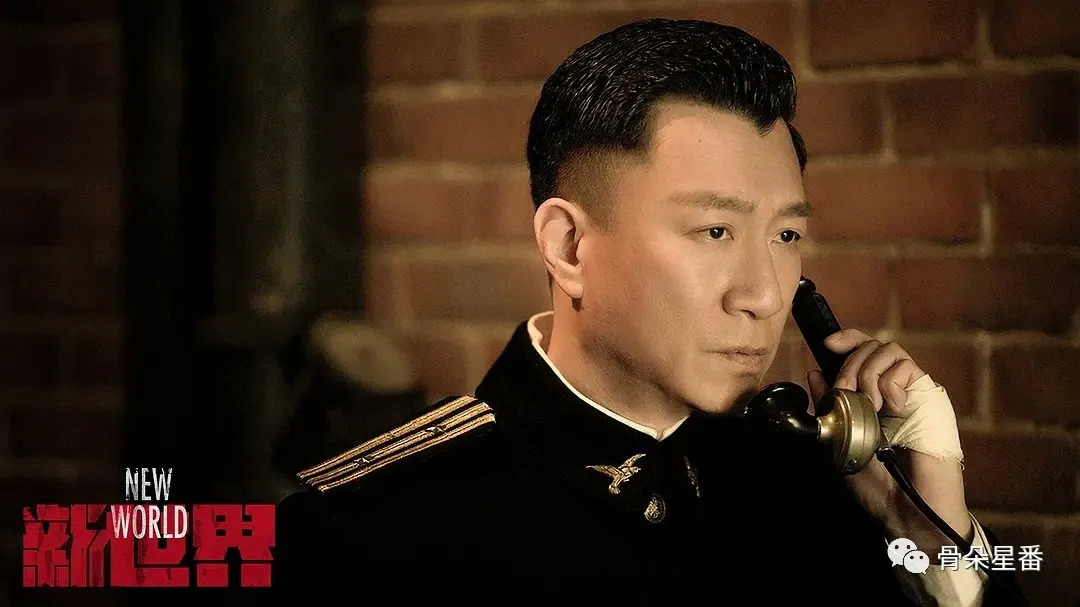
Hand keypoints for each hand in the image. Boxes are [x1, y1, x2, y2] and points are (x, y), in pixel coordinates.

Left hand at [807, 329, 972, 554]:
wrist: (907, 508)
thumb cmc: (877, 484)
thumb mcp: (840, 439)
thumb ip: (829, 405)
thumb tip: (814, 372)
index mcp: (870, 397)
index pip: (860, 351)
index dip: (846, 339)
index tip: (827, 345)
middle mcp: (891, 389)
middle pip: (869, 345)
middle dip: (848, 365)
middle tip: (846, 393)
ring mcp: (911, 391)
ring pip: (887, 350)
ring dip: (868, 374)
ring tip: (871, 405)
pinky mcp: (930, 396)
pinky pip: (906, 366)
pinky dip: (890, 383)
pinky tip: (892, 409)